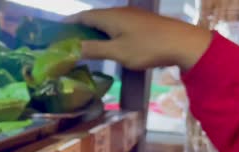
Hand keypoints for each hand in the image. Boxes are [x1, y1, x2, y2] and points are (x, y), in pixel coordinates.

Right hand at [70, 8, 212, 70]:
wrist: (183, 43)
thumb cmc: (148, 47)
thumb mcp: (118, 52)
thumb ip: (94, 49)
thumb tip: (72, 49)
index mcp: (110, 16)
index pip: (82, 16)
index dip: (68, 23)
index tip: (55, 33)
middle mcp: (119, 12)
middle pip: (93, 18)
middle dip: (78, 28)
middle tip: (65, 43)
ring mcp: (131, 16)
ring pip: (105, 22)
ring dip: (92, 32)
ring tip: (82, 46)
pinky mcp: (140, 23)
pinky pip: (116, 26)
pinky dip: (105, 34)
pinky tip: (106, 45)